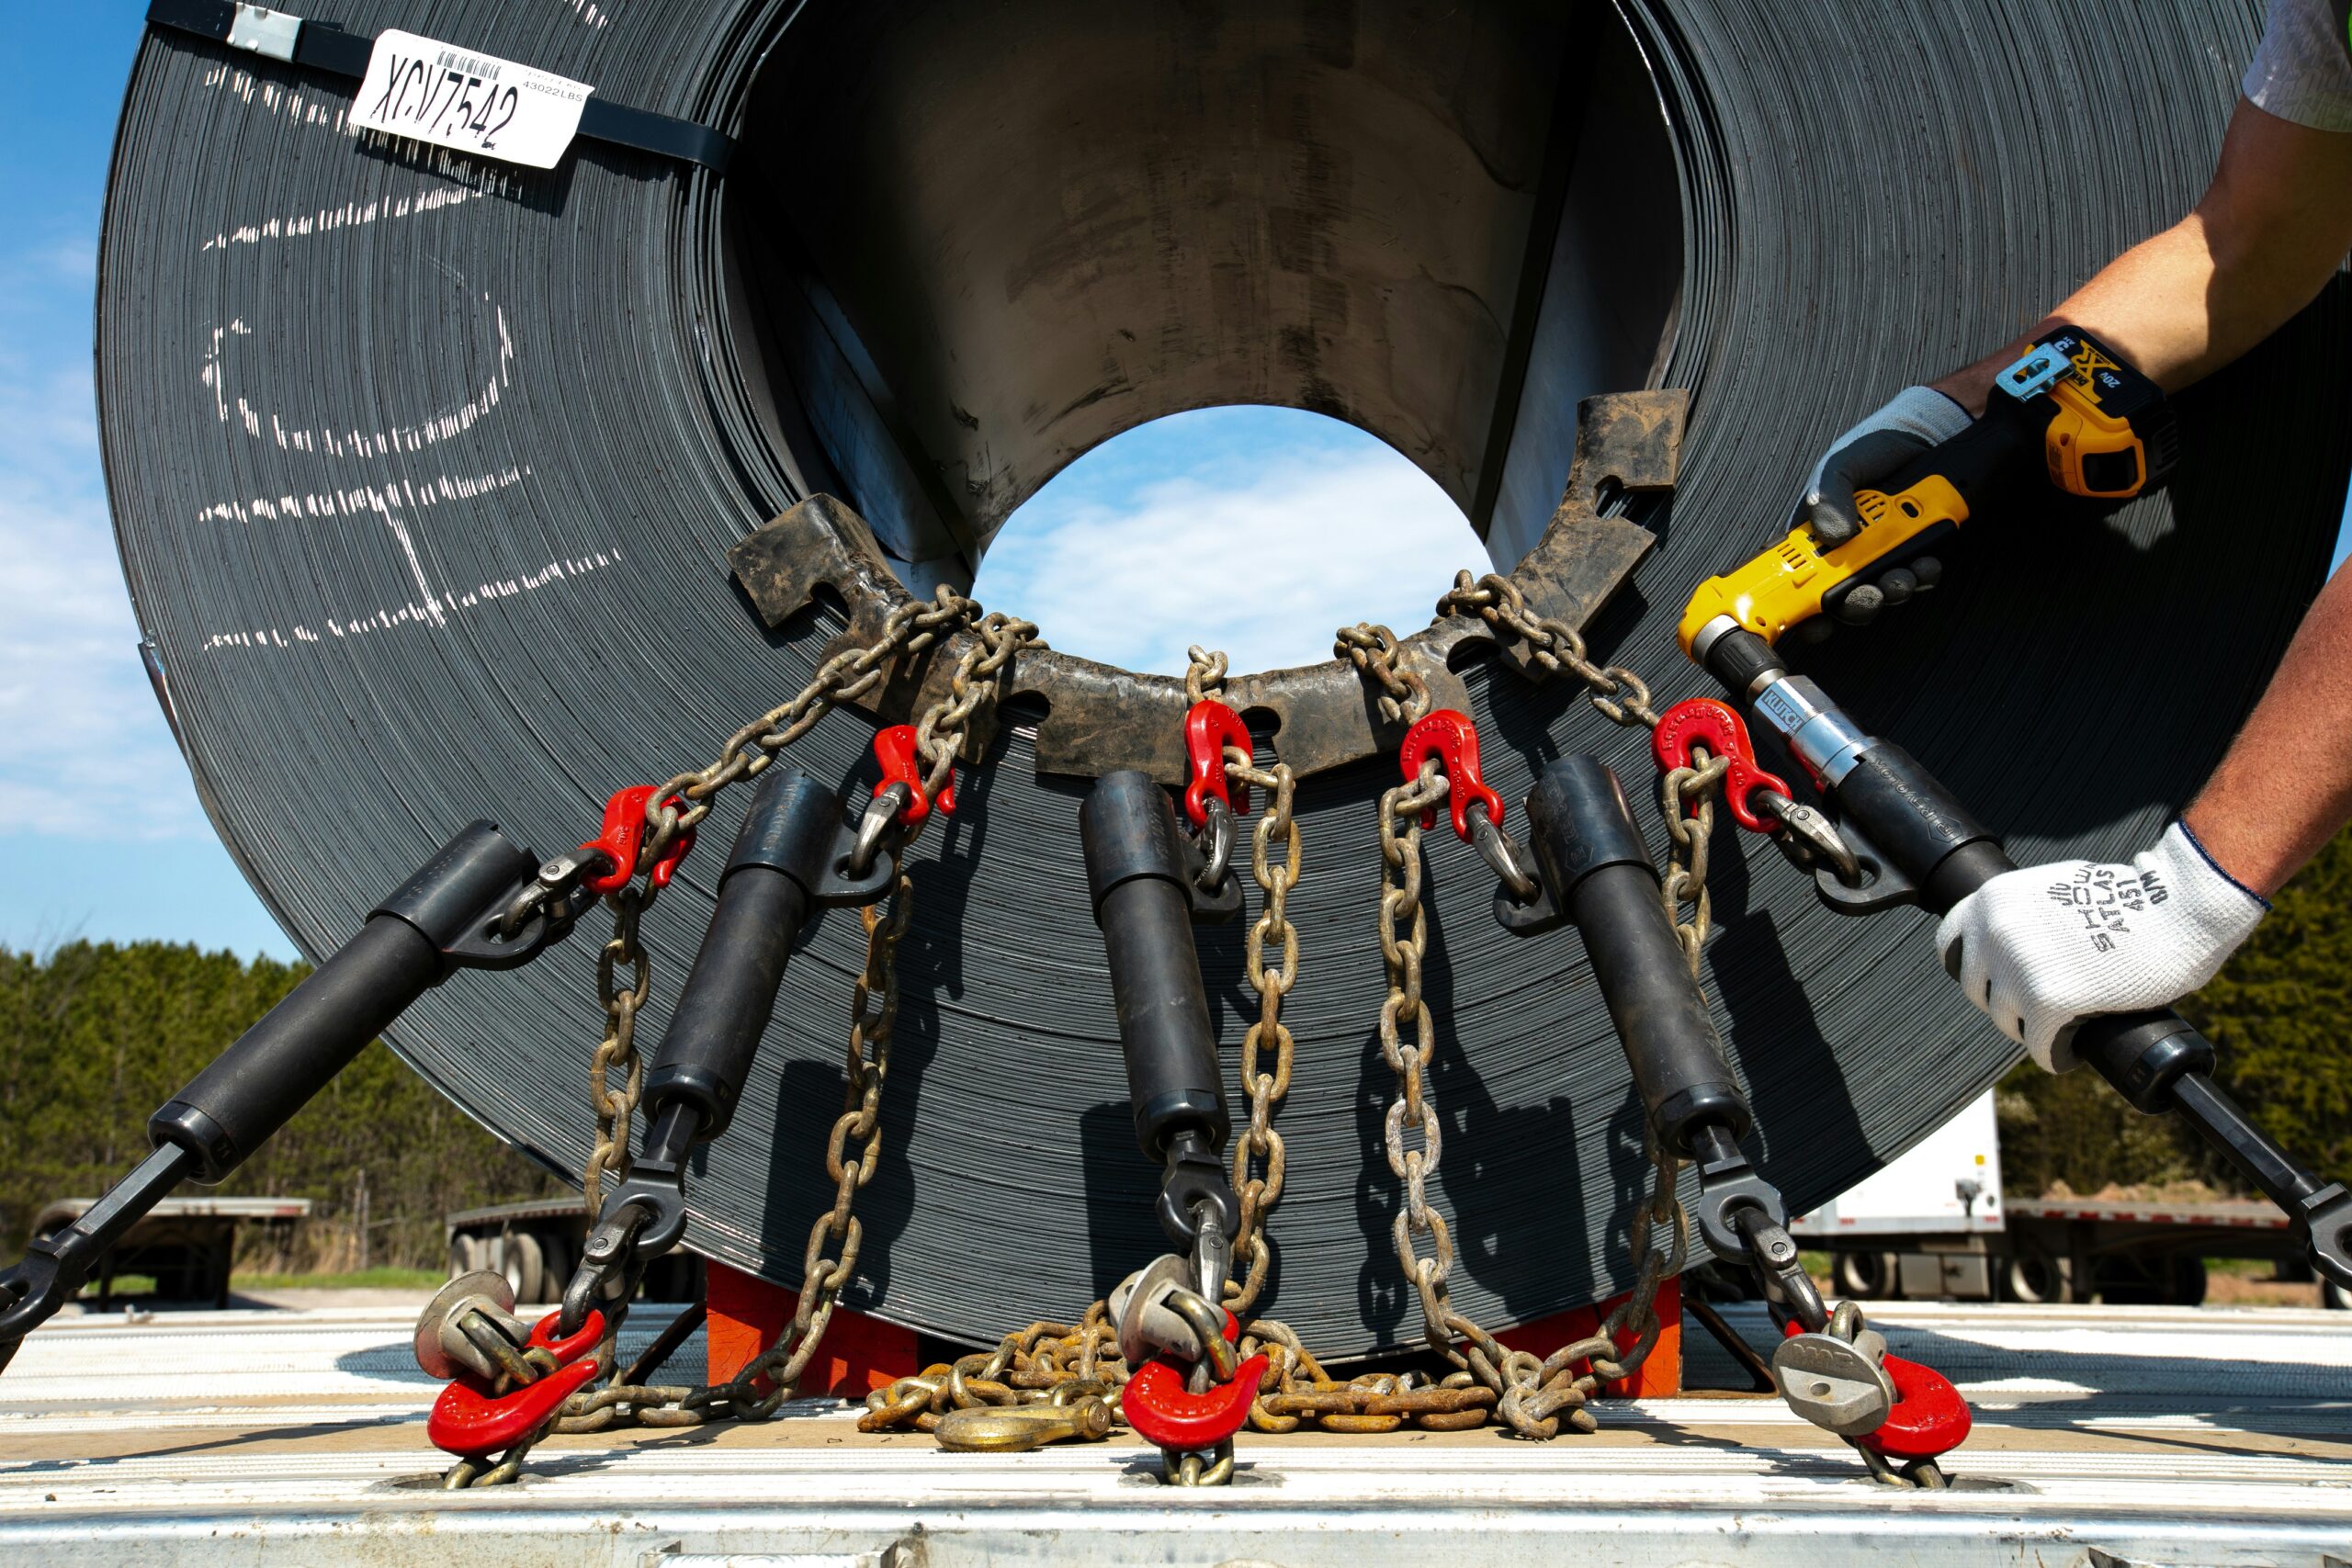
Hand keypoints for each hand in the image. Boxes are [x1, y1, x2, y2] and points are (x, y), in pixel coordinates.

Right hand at [1789, 386, 1971, 637]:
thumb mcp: (1842, 463)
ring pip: (1880, 591)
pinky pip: (1915, 576)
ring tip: (1905, 575)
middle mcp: (1844, 550)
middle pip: (1841, 597)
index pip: (1797, 578)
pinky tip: (1927, 563)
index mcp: (1815, 533)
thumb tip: (1832, 534)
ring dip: (1893, 591)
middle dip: (1857, 603)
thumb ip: (1829, 495)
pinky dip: (1922, 576)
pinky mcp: (1912, 551)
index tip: (1813, 621)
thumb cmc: (1875, 444)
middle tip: (1871, 596)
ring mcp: (1880, 553)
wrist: (1931, 432)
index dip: (1800, 607)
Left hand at [1935, 822, 2265, 1072]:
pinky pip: (2039, 1046)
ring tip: (2065, 1025)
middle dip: (2007, 1002)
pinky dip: (2057, 1054)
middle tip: (2042, 1007)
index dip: (1976, 968)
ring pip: (2006, 1022)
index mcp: (1992, 899)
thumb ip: (2022, 913)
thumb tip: (2004, 946)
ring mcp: (2018, 968)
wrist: (2178, 908)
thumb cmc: (2129, 897)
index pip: (1950, 944)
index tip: (1998, 981)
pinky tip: (2074, 1050)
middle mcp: (1994, 932)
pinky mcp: (2048, 1002)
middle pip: (1978, 990)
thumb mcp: (2053, 888)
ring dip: (2033, 1029)